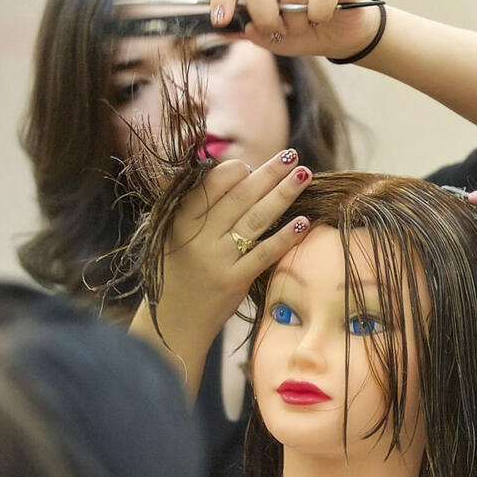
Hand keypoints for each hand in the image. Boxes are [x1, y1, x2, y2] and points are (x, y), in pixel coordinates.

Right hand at [129, 149, 310, 392]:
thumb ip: (196, 207)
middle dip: (268, 173)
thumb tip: (235, 172)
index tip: (252, 163)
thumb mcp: (173, 235)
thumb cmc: (177, 272)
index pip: (211, 185)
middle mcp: (197, 237)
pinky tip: (304, 222)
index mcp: (179, 220)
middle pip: (240, 197)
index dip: (235, 172)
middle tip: (291, 154)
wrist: (172, 322)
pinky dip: (284, 237)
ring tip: (304, 174)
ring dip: (283, 194)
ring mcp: (217, 260)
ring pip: (255, 220)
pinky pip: (264, 254)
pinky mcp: (234, 282)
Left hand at [209, 0, 380, 59]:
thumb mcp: (274, 39)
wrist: (343, 36)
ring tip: (307, 25)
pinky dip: (321, 13)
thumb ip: (254, 33)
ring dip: (298, 21)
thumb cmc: (306, 31)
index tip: (222, 20)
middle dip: (265, 16)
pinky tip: (324, 17)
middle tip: (277, 32)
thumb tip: (238, 29)